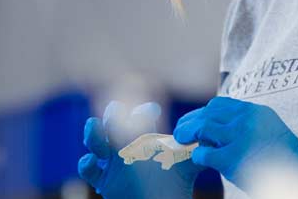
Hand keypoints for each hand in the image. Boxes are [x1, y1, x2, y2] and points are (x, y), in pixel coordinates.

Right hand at [78, 101, 203, 198]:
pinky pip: (87, 169)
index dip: (143, 110)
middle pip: (112, 121)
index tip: (153, 110)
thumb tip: (212, 137)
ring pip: (94, 140)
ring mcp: (111, 161)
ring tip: (94, 126)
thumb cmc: (172, 187)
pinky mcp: (102, 180)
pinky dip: (85, 163)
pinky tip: (90, 160)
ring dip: (92, 132)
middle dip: (112, 113)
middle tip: (117, 111)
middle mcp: (124, 145)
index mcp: (143, 137)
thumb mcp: (187, 167)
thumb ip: (197, 151)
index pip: (139, 116)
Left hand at [174, 97, 297, 197]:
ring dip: (188, 134)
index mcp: (256, 112)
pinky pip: (205, 153)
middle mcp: (247, 119)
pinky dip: (198, 156)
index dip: (202, 113)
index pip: (220, 105)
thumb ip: (246, 126)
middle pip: (207, 113)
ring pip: (203, 128)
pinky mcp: (233, 158)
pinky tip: (200, 161)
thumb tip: (213, 130)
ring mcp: (240, 137)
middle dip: (190, 121)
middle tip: (179, 132)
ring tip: (181, 141)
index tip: (192, 120)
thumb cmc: (286, 161)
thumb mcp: (268, 132)